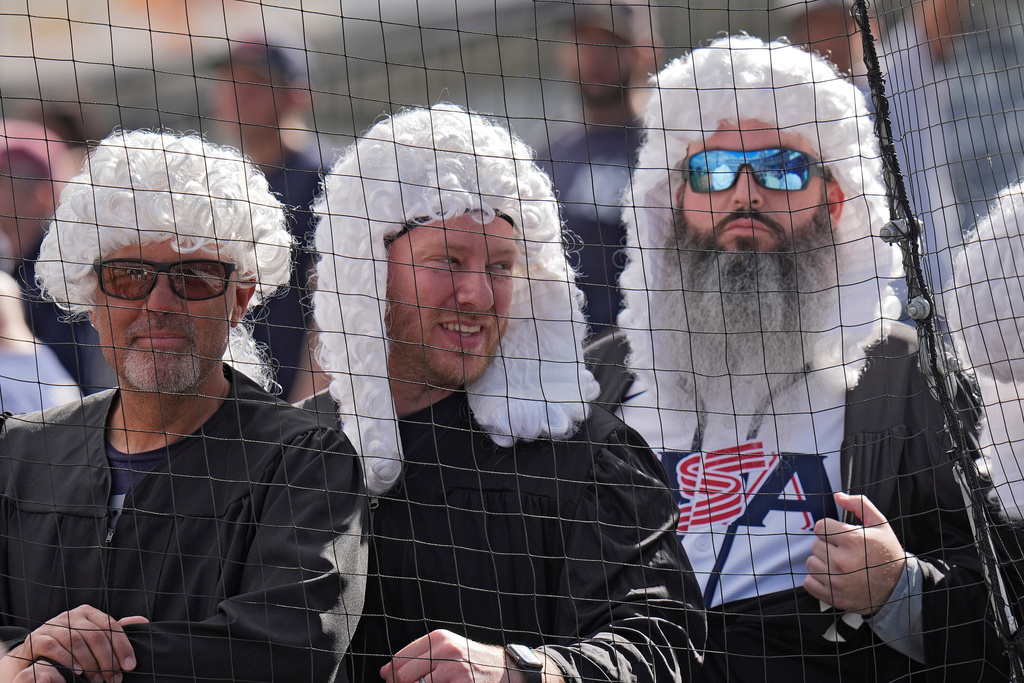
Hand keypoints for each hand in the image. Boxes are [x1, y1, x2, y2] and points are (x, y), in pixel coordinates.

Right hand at [0, 606, 147, 682]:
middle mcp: (70, 615)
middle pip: (95, 635)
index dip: (122, 646)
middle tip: (113, 679)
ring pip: (77, 641)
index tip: (129, 666)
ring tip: (97, 680)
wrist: (33, 658)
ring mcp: (52, 625)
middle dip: (107, 660)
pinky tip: (76, 673)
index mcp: (88, 613)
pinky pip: (54, 647)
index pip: (110, 626)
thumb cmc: (69, 649)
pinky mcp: (37, 638)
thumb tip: (143, 621)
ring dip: (90, 664)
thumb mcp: (93, 638)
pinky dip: (68, 660)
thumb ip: (115, 631)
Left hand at [380, 630, 514, 682]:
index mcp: (439, 638)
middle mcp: (445, 650)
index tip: (392, 682)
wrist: (504, 670)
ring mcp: (454, 669)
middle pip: (403, 675)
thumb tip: (385, 671)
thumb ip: (418, 656)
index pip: (400, 659)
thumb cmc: (471, 661)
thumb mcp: (447, 649)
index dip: (391, 676)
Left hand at [804, 492, 907, 614]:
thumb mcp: (880, 525)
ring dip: (822, 563)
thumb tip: (837, 496)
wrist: (898, 588)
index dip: (829, 530)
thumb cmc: (887, 553)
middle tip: (844, 552)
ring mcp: (837, 581)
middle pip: (815, 545)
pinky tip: (833, 578)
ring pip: (811, 563)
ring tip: (840, 565)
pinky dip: (818, 580)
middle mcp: (843, 561)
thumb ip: (860, 505)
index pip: (819, 527)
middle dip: (827, 546)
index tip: (841, 537)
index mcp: (853, 540)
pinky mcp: (833, 597)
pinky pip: (809, 582)